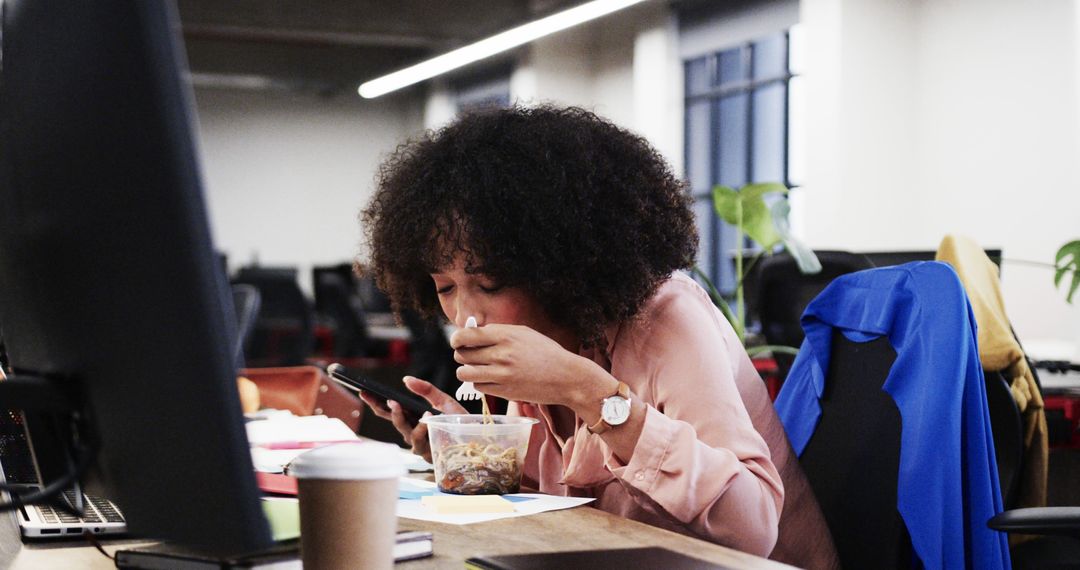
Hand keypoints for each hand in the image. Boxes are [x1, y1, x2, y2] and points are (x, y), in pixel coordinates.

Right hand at [358, 376, 466, 461]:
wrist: (477, 440)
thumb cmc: (459, 422)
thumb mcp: (443, 400)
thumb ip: (426, 390)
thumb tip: (406, 380)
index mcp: (412, 418)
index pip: (389, 410)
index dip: (375, 402)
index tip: (363, 391)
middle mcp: (412, 432)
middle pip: (392, 421)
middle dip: (383, 409)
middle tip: (378, 397)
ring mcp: (419, 444)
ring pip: (404, 432)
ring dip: (401, 418)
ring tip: (399, 404)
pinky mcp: (429, 452)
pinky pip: (420, 440)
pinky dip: (421, 428)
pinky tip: (425, 418)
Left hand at [450, 324, 616, 416]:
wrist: (566, 377)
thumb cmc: (545, 352)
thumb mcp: (523, 333)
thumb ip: (497, 331)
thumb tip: (472, 333)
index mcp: (505, 335)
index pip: (466, 336)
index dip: (457, 339)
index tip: (457, 342)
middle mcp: (501, 354)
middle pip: (462, 355)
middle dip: (463, 355)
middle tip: (471, 356)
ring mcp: (502, 374)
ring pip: (465, 373)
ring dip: (467, 371)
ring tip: (477, 369)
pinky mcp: (504, 391)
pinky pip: (478, 387)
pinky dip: (480, 383)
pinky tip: (491, 379)